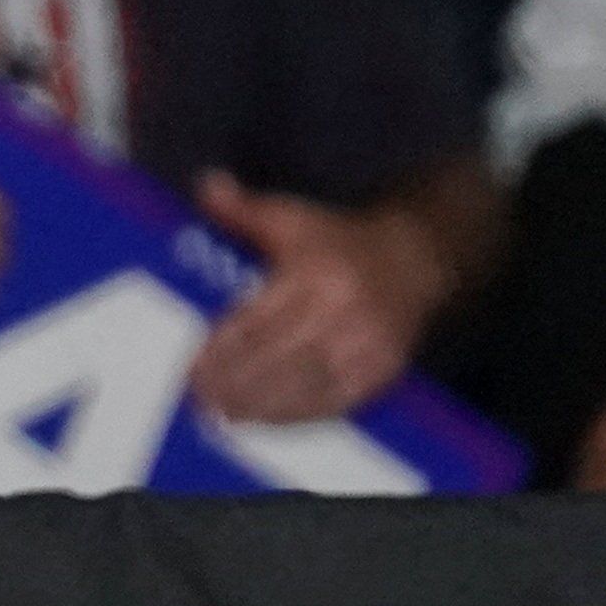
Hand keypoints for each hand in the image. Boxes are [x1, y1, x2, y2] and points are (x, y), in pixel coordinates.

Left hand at [187, 175, 438, 424]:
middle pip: (279, 357)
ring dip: (263, 406)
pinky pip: (337, 401)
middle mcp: (341, 311)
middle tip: (200, 402)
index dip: (223, 349)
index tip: (192, 369)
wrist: (413, 261)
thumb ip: (243, 208)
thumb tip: (206, 184)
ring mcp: (365, 345)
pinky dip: (300, 415)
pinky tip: (269, 420)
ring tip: (225, 417)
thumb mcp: (291, 216)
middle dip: (237, 383)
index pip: (259, 320)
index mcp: (313, 272)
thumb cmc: (339, 241)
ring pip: (306, 384)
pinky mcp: (382, 370)